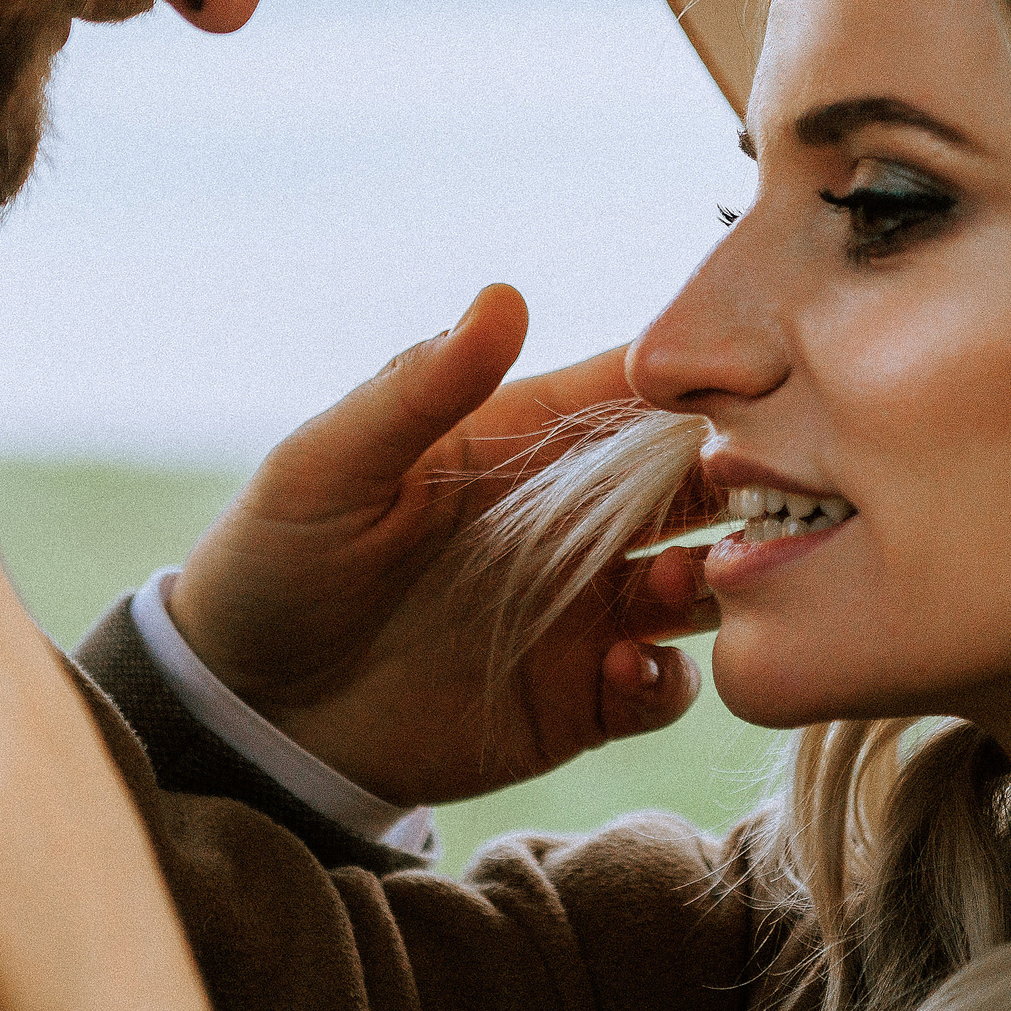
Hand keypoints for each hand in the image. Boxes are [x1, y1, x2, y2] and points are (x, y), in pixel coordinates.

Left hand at [169, 285, 713, 807]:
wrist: (244, 713)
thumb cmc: (273, 563)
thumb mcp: (328, 467)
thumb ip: (417, 390)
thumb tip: (504, 297)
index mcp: (526, 443)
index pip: (640, 394)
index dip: (705, 384)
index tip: (755, 386)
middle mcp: (574, 522)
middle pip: (700, 484)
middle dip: (749, 483)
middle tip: (767, 493)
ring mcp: (585, 611)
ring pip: (705, 582)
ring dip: (722, 579)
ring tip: (690, 585)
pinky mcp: (581, 699)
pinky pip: (664, 686)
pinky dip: (669, 678)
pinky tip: (628, 669)